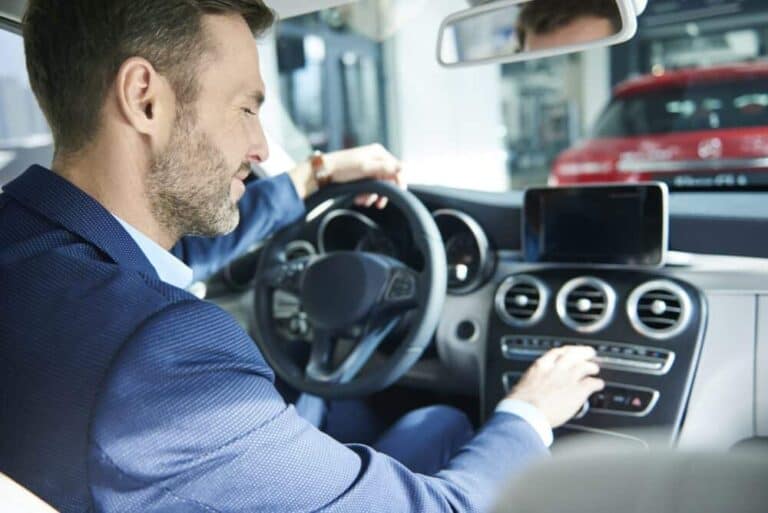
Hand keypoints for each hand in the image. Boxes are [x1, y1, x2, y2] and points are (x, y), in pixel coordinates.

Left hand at [289, 144, 404, 207]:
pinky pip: (369, 186)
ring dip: (372, 195)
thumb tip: (404, 166)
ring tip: (362, 201)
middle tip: (378, 204)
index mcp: (378, 153)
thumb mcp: (366, 168)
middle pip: (388, 179)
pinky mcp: (360, 175)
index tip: (397, 194)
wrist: (322, 172)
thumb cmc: (342, 168)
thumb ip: (386, 168)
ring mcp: (367, 167)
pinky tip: (358, 199)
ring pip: (378, 185)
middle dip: (381, 192)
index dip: (398, 182)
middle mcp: (374, 158)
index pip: (396, 168)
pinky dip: (365, 194)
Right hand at [507, 346, 603, 428]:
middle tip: (589, 353)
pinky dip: (597, 383)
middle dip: (582, 352)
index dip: (566, 351)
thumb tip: (535, 387)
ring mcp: (568, 378)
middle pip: (573, 354)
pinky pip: (592, 383)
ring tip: (594, 369)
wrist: (526, 413)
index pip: (556, 352)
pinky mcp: (578, 391)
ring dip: (591, 367)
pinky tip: (599, 385)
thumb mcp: (524, 385)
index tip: (569, 351)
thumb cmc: (520, 405)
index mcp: (541, 366)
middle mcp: (556, 369)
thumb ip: (534, 381)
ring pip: (585, 366)